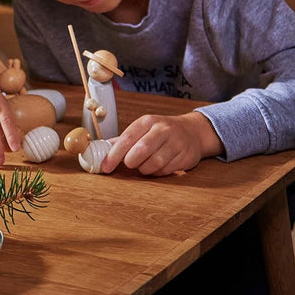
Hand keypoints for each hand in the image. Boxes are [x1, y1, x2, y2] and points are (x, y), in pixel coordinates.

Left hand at [100, 112, 223, 175]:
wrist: (192, 132)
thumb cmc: (161, 132)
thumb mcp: (143, 129)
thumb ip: (124, 139)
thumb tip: (102, 148)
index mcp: (147, 121)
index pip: (127, 138)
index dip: (114, 154)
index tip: (106, 166)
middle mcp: (162, 129)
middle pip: (142, 149)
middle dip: (131, 161)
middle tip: (129, 164)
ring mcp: (176, 143)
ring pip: (155, 163)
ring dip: (145, 169)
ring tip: (143, 165)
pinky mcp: (186, 156)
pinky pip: (166, 170)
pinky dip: (157, 172)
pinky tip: (156, 167)